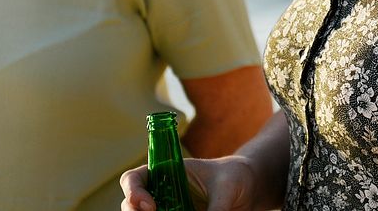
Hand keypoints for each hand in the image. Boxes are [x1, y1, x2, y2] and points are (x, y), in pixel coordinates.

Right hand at [120, 156, 256, 210]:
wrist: (247, 189)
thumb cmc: (235, 177)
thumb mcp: (226, 189)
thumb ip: (216, 208)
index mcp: (165, 171)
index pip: (134, 178)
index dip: (133, 191)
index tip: (151, 206)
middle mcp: (159, 192)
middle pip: (130, 206)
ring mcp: (165, 210)